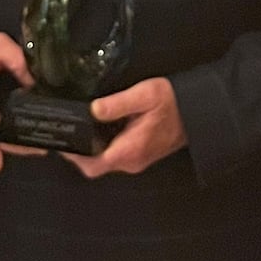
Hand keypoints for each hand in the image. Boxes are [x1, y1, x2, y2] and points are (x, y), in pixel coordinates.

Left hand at [64, 77, 186, 178]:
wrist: (197, 113)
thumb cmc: (173, 103)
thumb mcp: (144, 95)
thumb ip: (117, 104)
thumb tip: (93, 109)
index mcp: (130, 150)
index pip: (93, 165)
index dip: (75, 157)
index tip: (63, 143)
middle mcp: (131, 161)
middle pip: (96, 165)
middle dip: (80, 151)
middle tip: (69, 131)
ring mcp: (136, 160)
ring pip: (105, 161)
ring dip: (92, 148)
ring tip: (81, 127)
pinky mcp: (139, 155)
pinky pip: (115, 156)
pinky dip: (104, 145)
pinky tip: (101, 127)